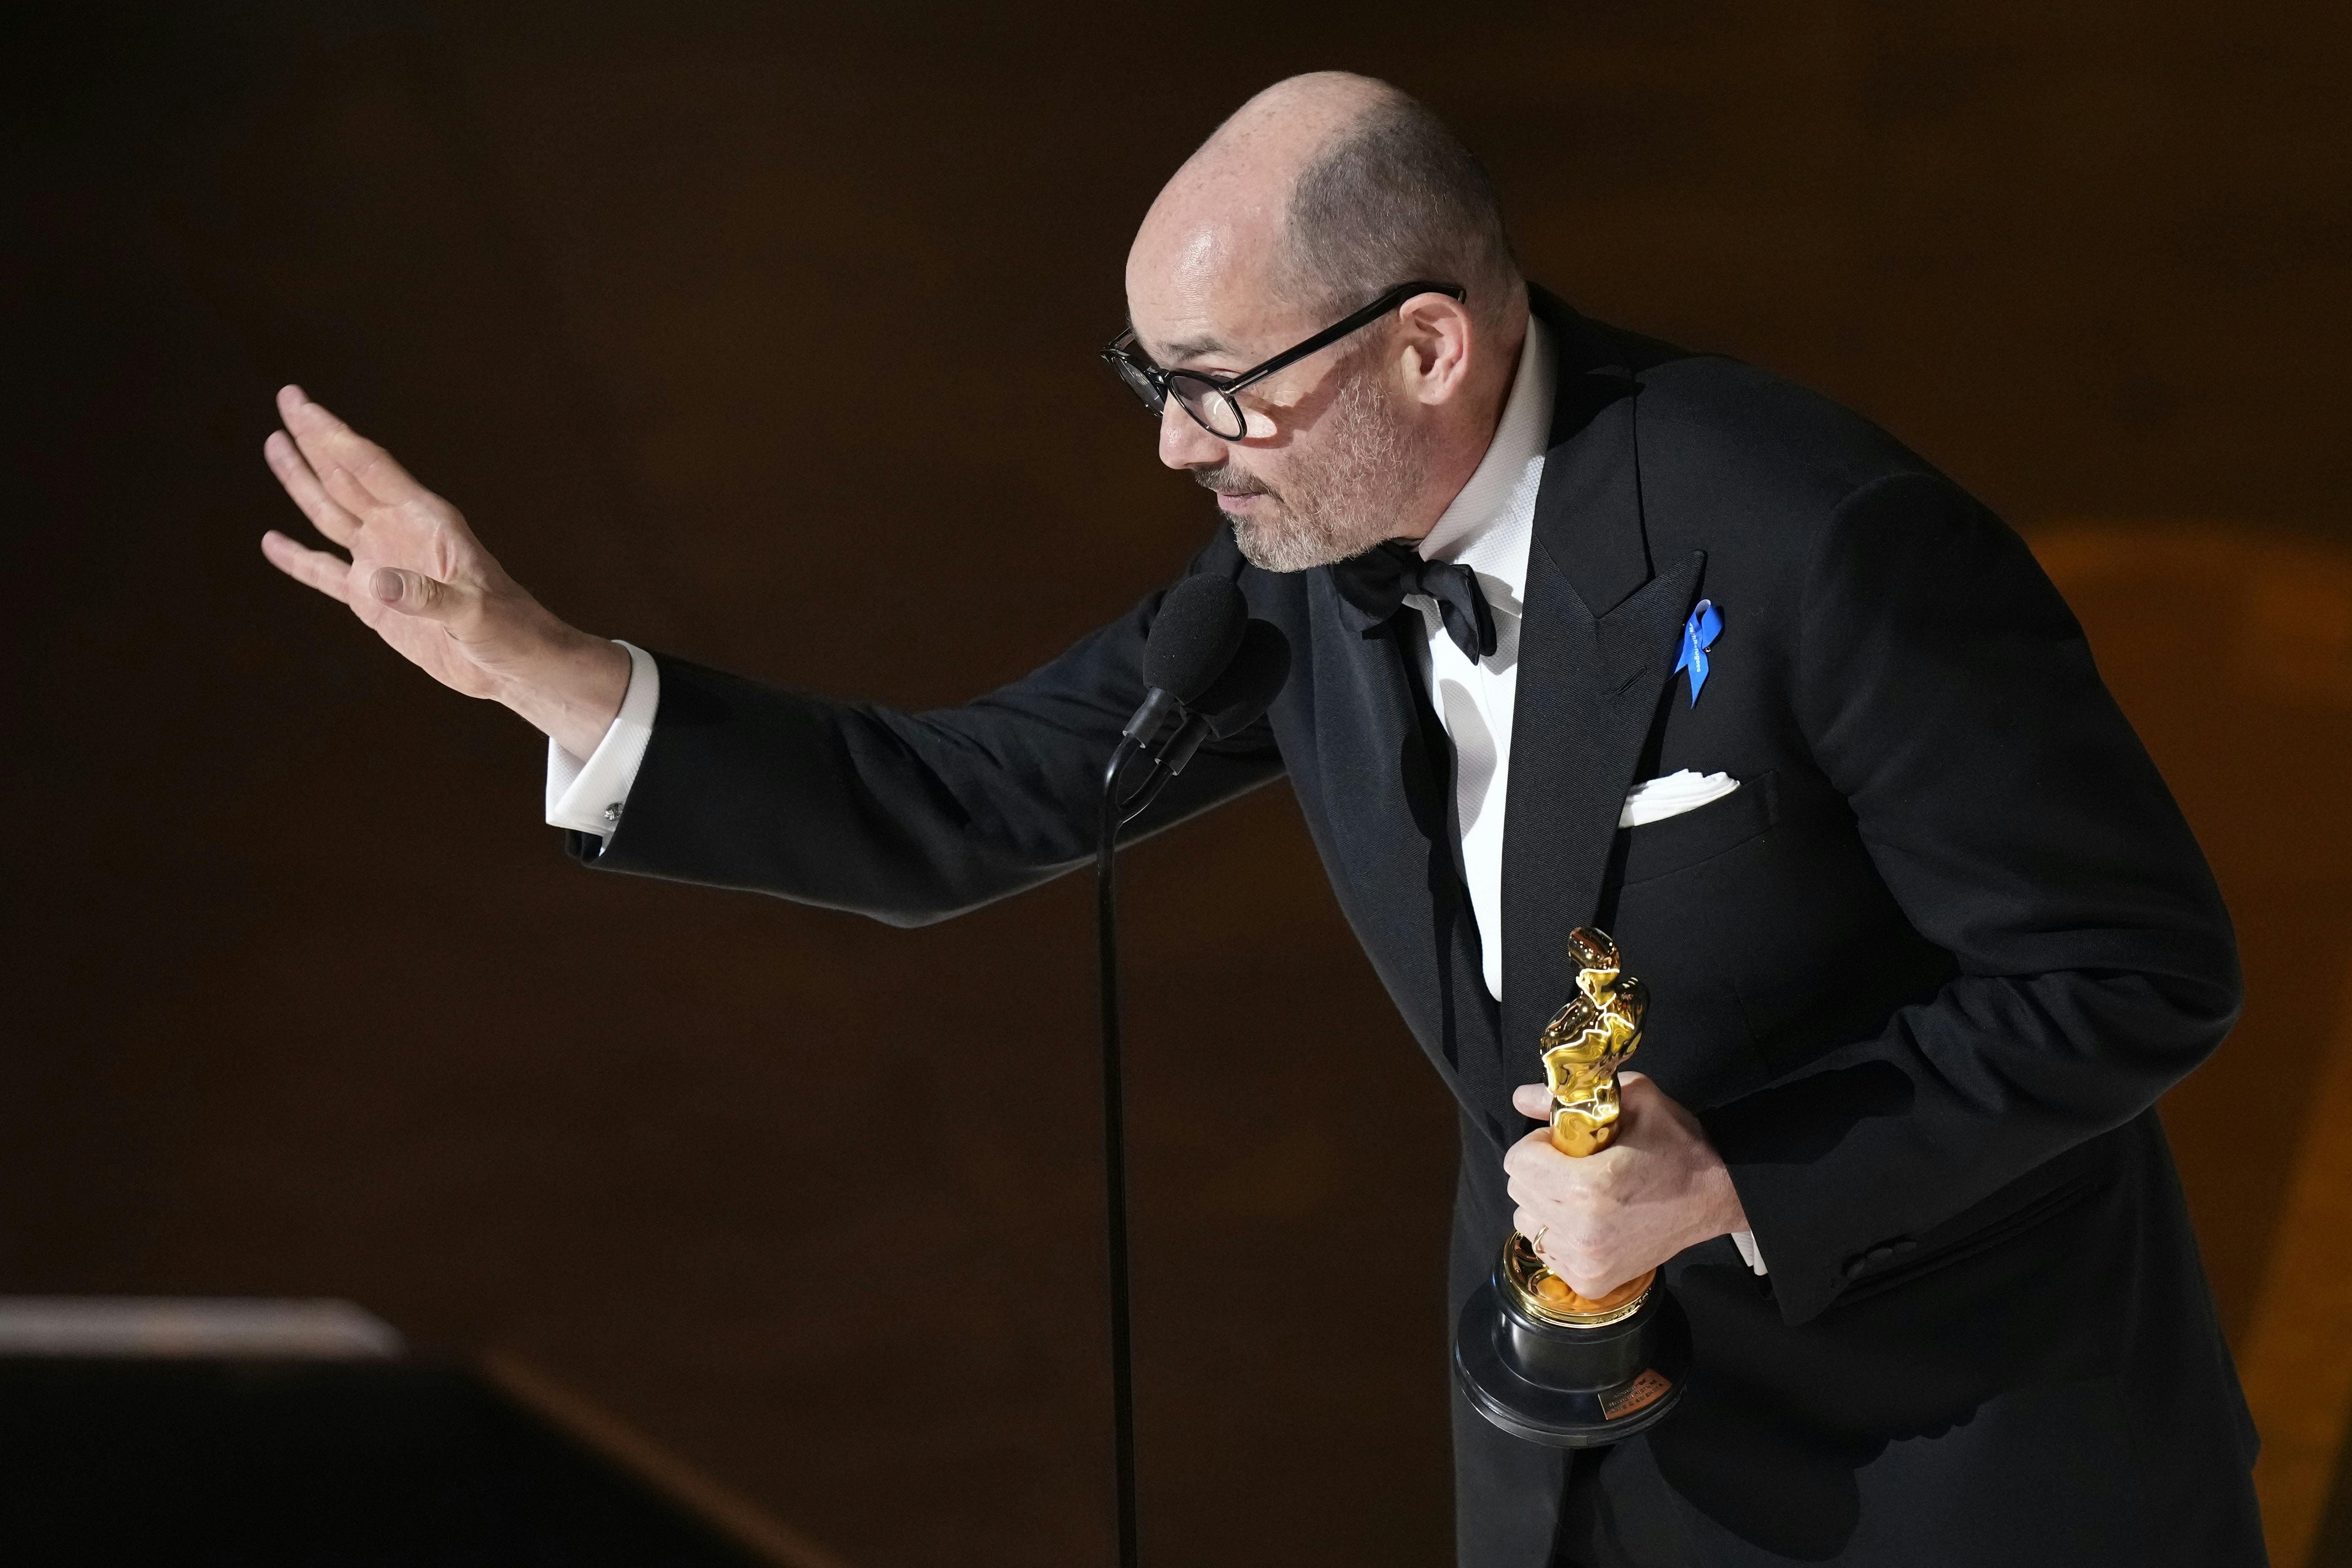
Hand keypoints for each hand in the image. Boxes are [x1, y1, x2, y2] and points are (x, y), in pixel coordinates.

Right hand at [259, 385, 630, 757]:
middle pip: (347, 477)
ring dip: (303, 482)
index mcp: (429, 522)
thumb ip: (428, 598)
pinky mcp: (375, 602)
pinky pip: (327, 573)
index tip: (301, 403)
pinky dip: (299, 559)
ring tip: (275, 445)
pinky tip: (273, 541)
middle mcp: (402, 532)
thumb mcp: (475, 614)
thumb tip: (375, 582)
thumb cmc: (510, 631)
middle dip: (315, 440)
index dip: (333, 435)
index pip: (371, 468)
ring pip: (333, 513)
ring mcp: (386, 563)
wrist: (518, 665)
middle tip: (287, 398)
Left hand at [1505, 1072, 1748, 1298]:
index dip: (1538, 1143)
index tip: (1563, 1142)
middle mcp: (1581, 1231)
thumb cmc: (1679, 1145)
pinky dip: (1559, 1235)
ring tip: (1581, 1194)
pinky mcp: (1592, 1282)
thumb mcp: (1635, 1101)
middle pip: (1518, 1190)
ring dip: (1545, 1203)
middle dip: (1539, 1171)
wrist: (1718, 1196)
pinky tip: (1589, 1220)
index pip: (1517, 1162)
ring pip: (1528, 1223)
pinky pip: (1547, 1252)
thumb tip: (1521, 1097)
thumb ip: (1570, 1097)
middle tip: (1574, 1165)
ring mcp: (1587, 1262)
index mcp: (1587, 1187)